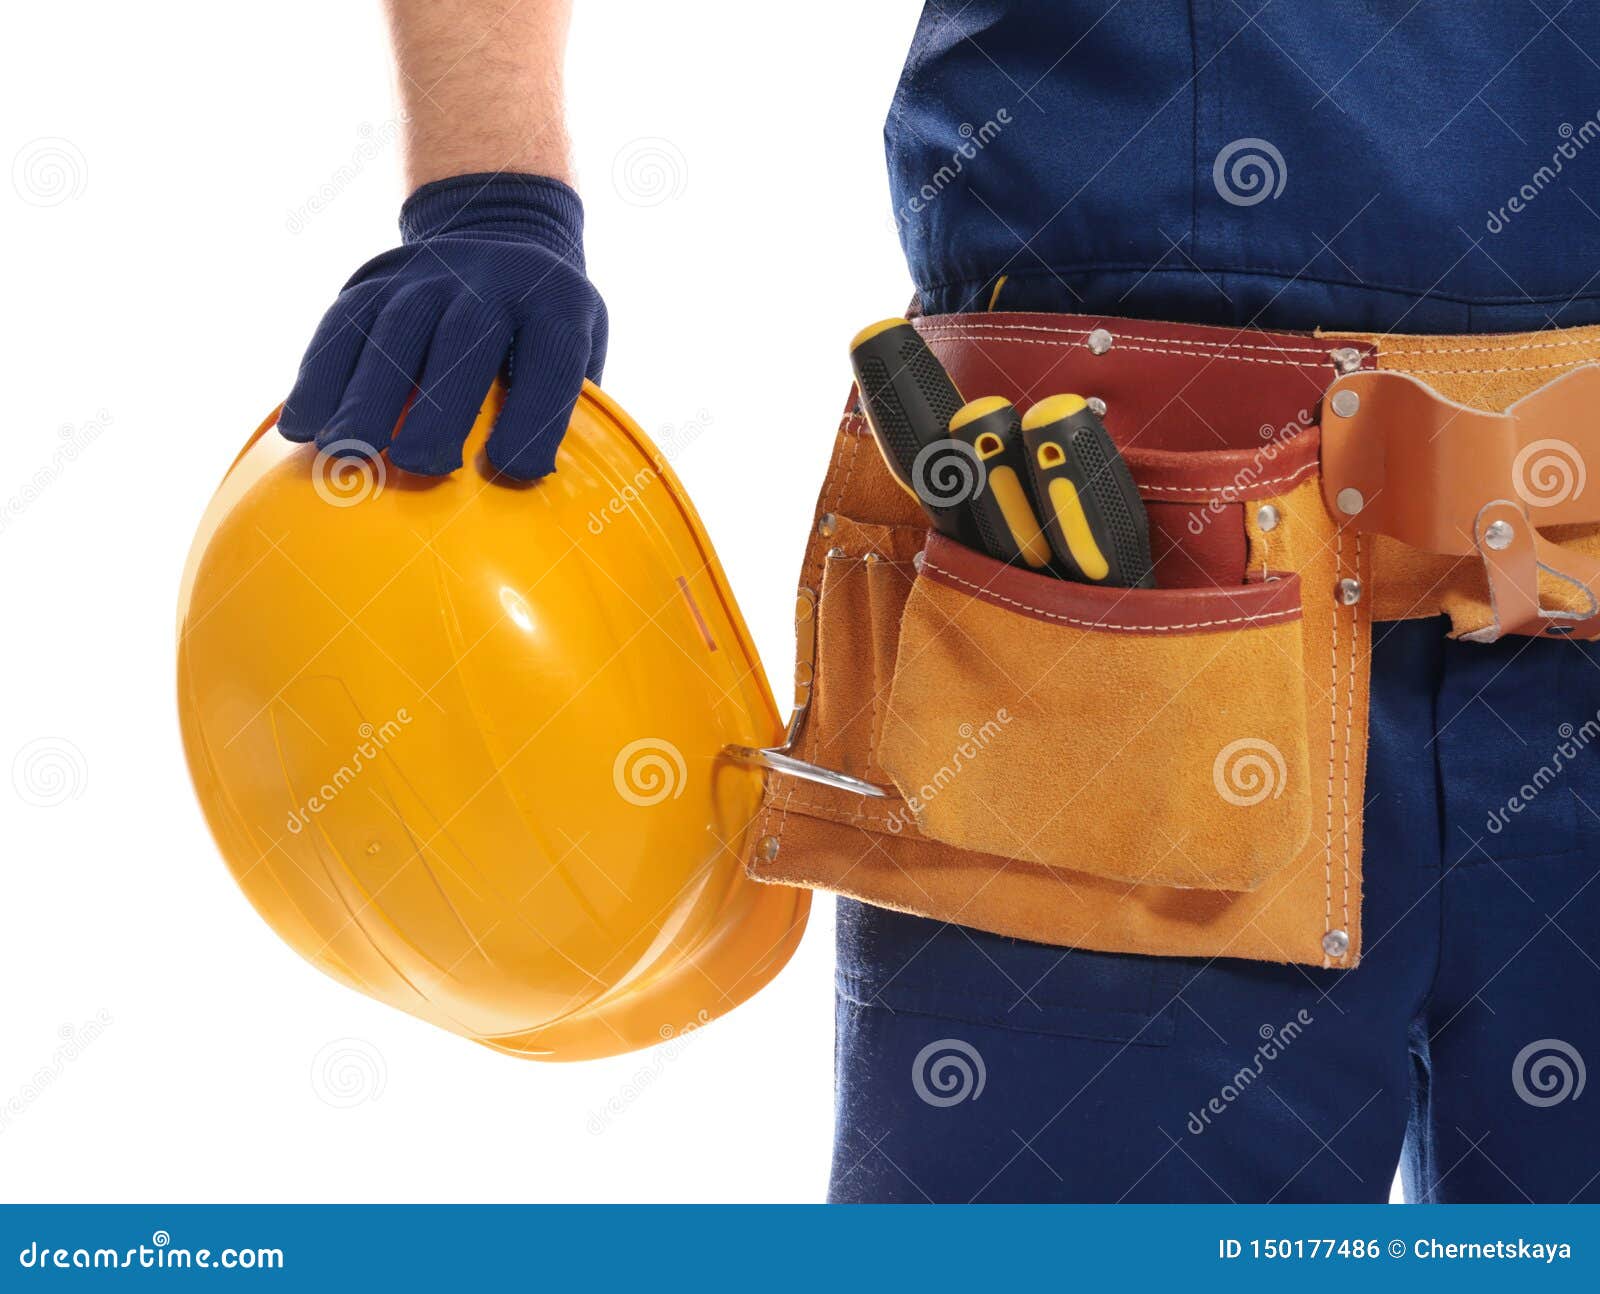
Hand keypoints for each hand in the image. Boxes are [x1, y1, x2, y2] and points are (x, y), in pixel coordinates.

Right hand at [278, 172, 606, 479]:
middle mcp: (492, 277)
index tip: (515, 471)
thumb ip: (571, 409)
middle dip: (439, 407)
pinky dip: (318, 378)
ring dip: (366, 396)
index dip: (535, 415)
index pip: (553, 357)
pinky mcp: (374, 279)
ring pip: (393, 332)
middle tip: (419, 467)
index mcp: (556, 301)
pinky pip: (341, 326)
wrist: (501, 233)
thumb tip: (538, 492)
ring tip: (348, 452)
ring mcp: (428, 273)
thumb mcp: (581, 350)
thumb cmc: (545, 330)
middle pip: (464, 340)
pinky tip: (302, 427)